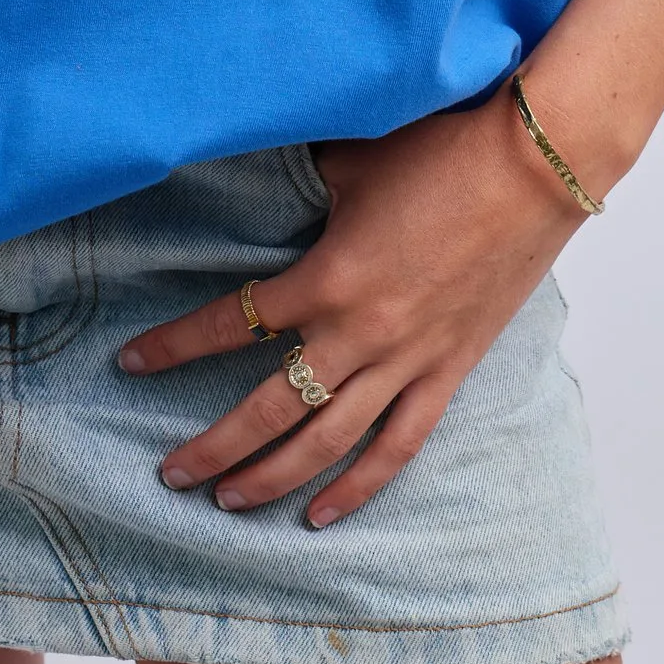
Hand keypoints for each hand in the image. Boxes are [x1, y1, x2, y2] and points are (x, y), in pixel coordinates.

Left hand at [118, 93, 585, 525]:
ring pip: (327, 442)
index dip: (176, 345)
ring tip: (227, 501)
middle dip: (214, 445)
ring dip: (272, 477)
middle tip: (170, 473)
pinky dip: (358, 487)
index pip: (234, 322)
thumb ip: (301, 183)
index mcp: (328, 278)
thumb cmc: (441, 149)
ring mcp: (407, 361)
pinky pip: (396, 446)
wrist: (532, 168)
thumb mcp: (352, 160)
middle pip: (270, 408)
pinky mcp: (448, 372)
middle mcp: (360, 333)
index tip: (131, 363)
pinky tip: (321, 514)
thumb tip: (258, 177)